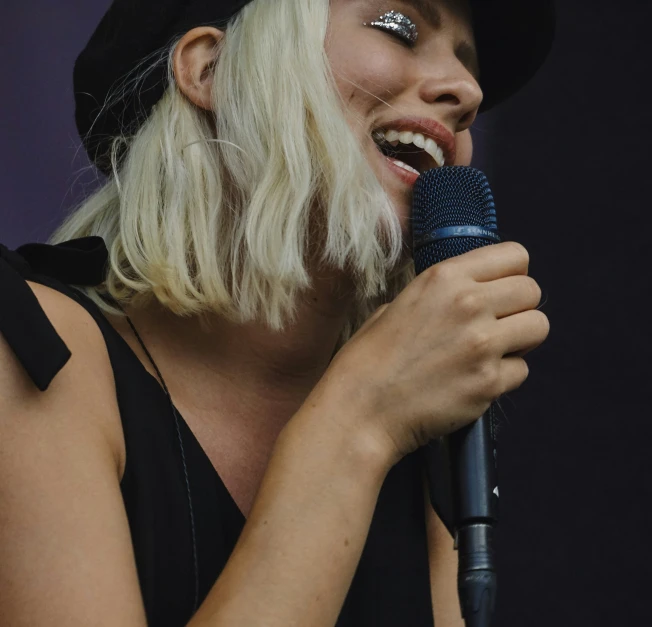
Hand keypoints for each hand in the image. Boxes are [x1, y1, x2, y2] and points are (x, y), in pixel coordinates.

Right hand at [326, 242, 548, 464]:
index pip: (515, 256)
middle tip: (497, 324)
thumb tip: (478, 294)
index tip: (500, 289)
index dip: (511, 274)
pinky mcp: (489, 383)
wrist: (360, 409)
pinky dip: (504, 376)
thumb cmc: (370, 359)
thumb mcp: (400, 304)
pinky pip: (522, 370)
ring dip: (520, 339)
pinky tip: (474, 380)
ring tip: (491, 351)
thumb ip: (444, 294)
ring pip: (538, 327)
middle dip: (519, 307)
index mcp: (444, 278)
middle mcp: (468, 304)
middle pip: (532, 290)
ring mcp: (482, 344)